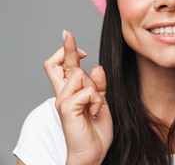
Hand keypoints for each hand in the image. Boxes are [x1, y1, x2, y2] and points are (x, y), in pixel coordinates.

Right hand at [43, 30, 112, 164]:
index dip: (66, 50)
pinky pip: (87, 90)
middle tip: (71, 38)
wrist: (92, 152)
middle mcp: (63, 94)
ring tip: (96, 105)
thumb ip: (98, 85)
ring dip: (95, 88)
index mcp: (71, 92)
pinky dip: (96, 100)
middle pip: (58, 63)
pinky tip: (94, 112)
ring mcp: (63, 100)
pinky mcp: (67, 107)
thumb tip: (96, 66)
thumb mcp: (101, 102)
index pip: (62, 66)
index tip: (72, 39)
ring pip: (80, 75)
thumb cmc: (95, 130)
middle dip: (68, 48)